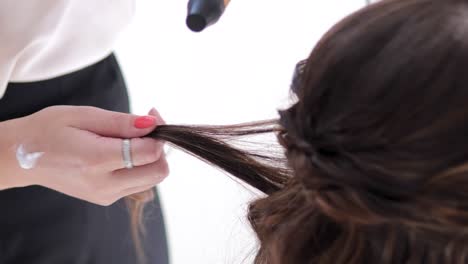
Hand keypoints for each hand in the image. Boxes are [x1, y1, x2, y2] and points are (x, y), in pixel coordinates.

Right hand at [0, 105, 167, 205]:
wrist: (19, 158)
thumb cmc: (48, 130)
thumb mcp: (84, 116)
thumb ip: (121, 122)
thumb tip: (153, 124)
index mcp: (97, 160)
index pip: (150, 153)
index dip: (158, 132)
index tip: (151, 114)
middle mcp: (104, 184)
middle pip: (159, 171)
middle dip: (160, 147)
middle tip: (146, 126)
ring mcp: (106, 195)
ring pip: (153, 179)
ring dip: (151, 157)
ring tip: (130, 137)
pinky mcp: (106, 198)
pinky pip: (139, 183)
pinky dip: (140, 166)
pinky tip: (123, 151)